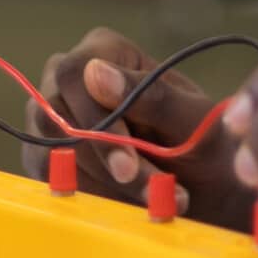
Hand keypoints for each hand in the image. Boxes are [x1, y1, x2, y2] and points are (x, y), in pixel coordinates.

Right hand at [23, 27, 255, 231]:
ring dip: (104, 186)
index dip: (93, 119)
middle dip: (104, 164)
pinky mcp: (49, 157)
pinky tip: (130, 207)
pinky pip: (53, 180)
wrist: (209, 187)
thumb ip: (151, 96)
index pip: (74, 74)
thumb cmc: (205, 140)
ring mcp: (54, 119)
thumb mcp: (192, 120)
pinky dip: (91, 198)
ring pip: (52, 154)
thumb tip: (95, 72)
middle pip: (57, 117)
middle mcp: (70, 80)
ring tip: (153, 202)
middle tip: (150, 193)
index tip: (128, 165)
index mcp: (106, 50)